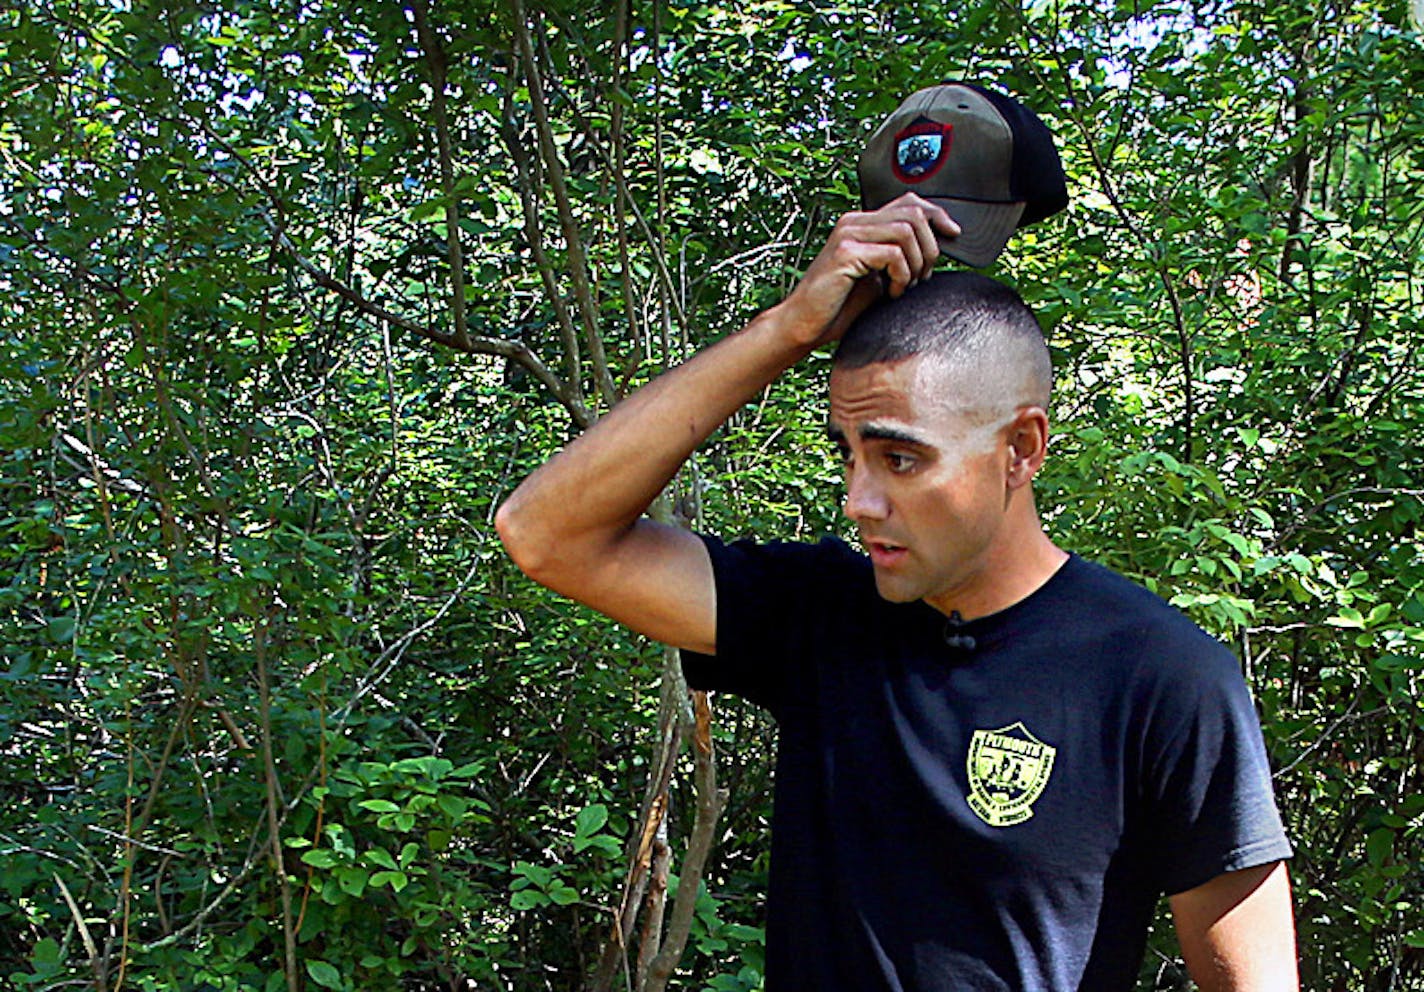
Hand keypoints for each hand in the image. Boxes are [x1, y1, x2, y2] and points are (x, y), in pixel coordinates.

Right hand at [772, 194, 959, 349]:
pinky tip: (891, 292)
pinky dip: (901, 275)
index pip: (909, 202)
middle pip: (913, 213)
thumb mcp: (878, 276)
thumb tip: (936, 250)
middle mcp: (854, 222)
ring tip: (905, 286)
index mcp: (862, 223)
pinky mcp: (846, 253)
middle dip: (930, 246)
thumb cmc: (839, 307)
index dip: (937, 214)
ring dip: (916, 262)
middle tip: (922, 277)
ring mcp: (848, 234)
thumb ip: (899, 258)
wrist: (804, 325)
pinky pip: (894, 254)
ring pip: (907, 230)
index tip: (954, 234)